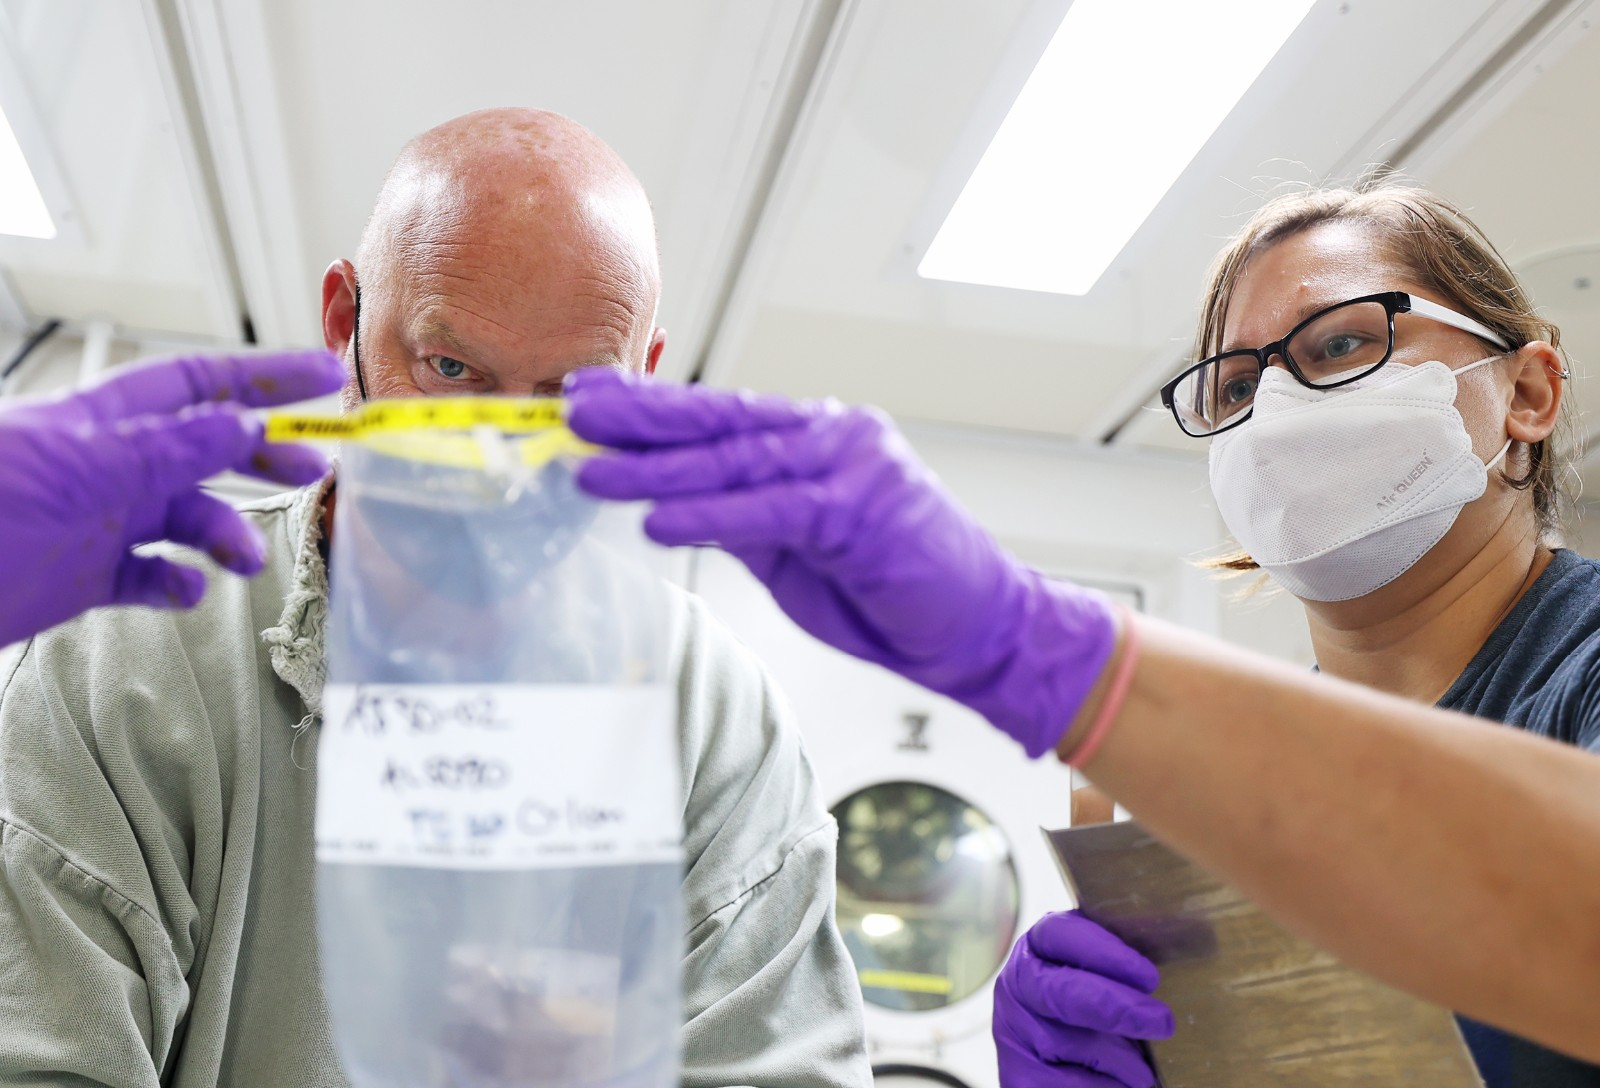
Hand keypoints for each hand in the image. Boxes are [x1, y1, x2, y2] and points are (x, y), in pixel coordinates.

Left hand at [0, 348, 343, 644]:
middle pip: (203, 448)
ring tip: (243, 560)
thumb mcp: (84, 468)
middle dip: (260, 455)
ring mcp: (93, 521)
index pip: (200, 384)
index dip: (263, 378)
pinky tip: (186, 589)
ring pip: (182, 516)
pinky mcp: (78, 576)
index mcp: (104, 422)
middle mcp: (105, 466)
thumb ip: (170, 448)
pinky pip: (145, 575)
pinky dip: (175, 582)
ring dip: (223, 534)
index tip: (324, 379)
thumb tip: (243, 421)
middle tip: (314, 471)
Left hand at [565, 367, 1117, 756]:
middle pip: (720, 423)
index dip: (651, 408)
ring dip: (657, 467)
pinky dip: (709, 514)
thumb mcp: (798, 550)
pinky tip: (657, 518)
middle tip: (572, 409)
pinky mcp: (863, 509)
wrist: (980, 629)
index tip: (588, 398)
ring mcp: (852, 465)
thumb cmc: (892, 589)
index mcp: (818, 439)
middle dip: (640, 419)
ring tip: (592, 470)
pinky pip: (771, 509)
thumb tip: (671, 501)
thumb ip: (743, 518)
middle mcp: (834, 436)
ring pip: (737, 460)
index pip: (721, 417)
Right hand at [994, 911, 1172, 1087]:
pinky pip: (1071, 1084)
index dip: (1103, 952)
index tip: (1149, 976)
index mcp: (1037, 950)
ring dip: (1121, 1061)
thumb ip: (1119, 969)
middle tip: (1162, 1022)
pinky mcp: (1019, 1078)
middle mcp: (1016, 986)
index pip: (1058, 935)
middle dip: (1117, 1008)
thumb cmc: (1090, 1018)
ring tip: (1143, 1071)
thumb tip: (1175, 964)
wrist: (1055, 1068)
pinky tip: (1122, 1084)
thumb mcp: (1098, 981)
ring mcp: (1013, 1034)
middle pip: (1063, 992)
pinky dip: (1108, 1086)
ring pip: (1073, 1044)